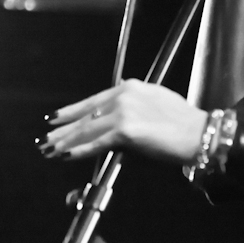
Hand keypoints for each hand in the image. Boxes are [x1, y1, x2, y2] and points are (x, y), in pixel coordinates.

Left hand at [39, 79, 208, 162]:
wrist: (198, 133)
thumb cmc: (184, 123)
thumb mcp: (156, 102)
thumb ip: (134, 106)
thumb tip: (116, 120)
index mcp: (130, 87)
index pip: (93, 101)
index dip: (72, 111)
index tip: (56, 118)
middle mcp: (123, 96)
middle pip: (86, 115)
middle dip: (63, 129)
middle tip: (45, 138)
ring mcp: (123, 113)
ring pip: (86, 130)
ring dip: (64, 142)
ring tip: (49, 150)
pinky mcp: (125, 132)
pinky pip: (95, 144)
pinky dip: (77, 151)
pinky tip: (63, 155)